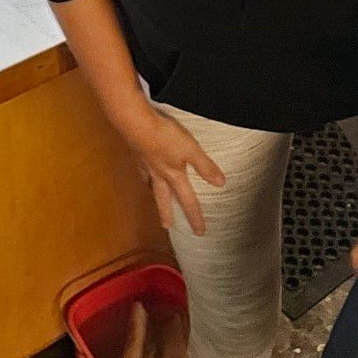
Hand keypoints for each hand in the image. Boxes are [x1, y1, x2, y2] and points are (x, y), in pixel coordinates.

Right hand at [117, 103, 225, 236]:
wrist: (136, 124)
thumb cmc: (166, 137)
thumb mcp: (191, 150)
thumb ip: (205, 166)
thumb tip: (221, 184)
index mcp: (174, 176)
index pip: (188, 200)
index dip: (194, 216)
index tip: (199, 233)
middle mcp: (159, 174)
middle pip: (164, 198)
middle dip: (167, 212)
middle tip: (167, 227)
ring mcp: (146, 165)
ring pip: (151, 185)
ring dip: (153, 194)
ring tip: (153, 199)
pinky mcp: (137, 153)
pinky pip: (141, 169)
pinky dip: (143, 175)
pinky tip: (143, 171)